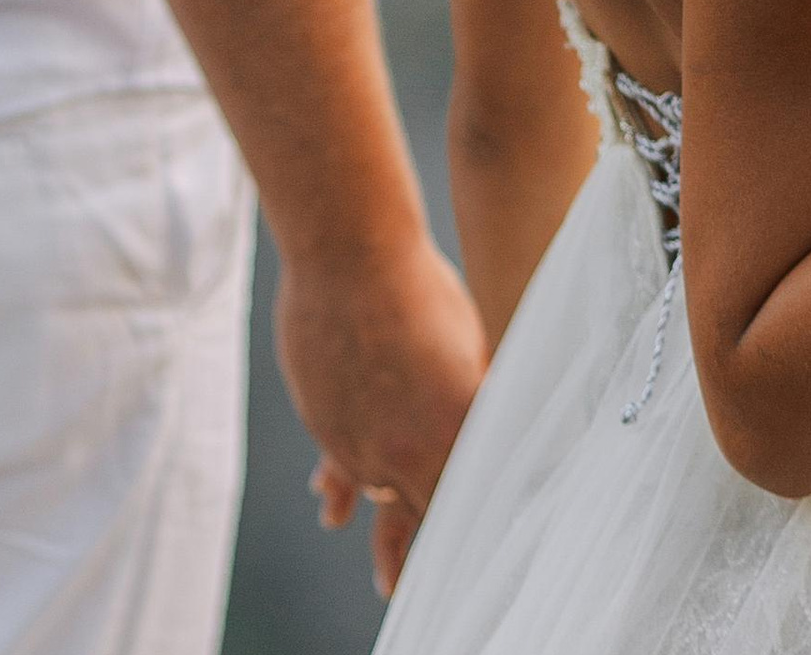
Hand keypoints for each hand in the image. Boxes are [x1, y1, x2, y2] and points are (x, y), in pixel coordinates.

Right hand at [275, 232, 484, 595]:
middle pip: (423, 514)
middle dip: (429, 531)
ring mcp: (356, 440)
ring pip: (379, 491)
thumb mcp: (469, 347)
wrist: (348, 253)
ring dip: (389, 505)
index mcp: (454, 431)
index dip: (475, 518)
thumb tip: (489, 426)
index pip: (468, 503)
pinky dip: (345, 481)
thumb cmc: (422, 287)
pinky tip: (334, 501)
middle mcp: (402, 450)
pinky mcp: (322, 421)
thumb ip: (472, 401)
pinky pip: (339, 467)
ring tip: (393, 553)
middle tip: (430, 557)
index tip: (481, 534)